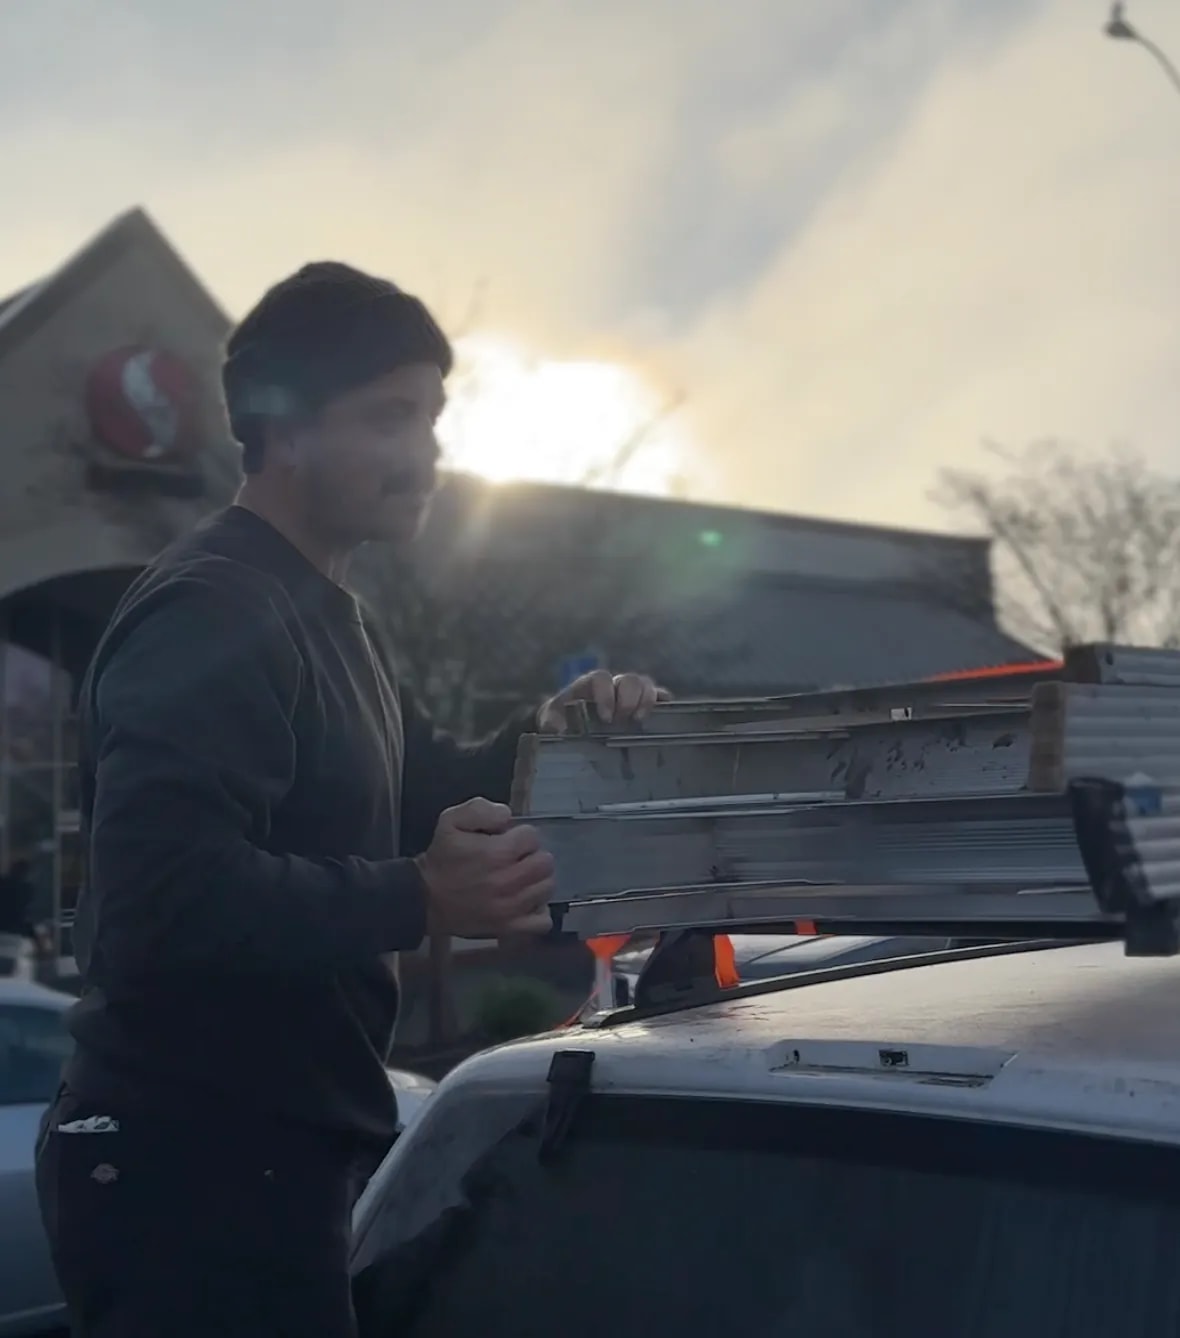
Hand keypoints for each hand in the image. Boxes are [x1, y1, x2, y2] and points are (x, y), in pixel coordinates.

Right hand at [415, 797, 554, 937]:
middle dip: (532, 856)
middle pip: (545, 862)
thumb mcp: (450, 821)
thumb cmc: (441, 859)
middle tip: (515, 859)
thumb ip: (480, 809)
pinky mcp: (509, 927)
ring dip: (536, 880)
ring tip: (519, 878)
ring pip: (547, 888)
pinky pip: (542, 921)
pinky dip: (538, 911)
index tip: (506, 841)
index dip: (520, 835)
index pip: (532, 837)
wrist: (425, 898)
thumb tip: (507, 816)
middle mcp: (508, 881)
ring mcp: (511, 908)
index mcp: (496, 853)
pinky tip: (525, 901)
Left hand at [538, 669, 669, 734]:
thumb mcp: (550, 720)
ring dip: (647, 700)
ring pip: (645, 684)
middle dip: (628, 698)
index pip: (602, 679)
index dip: (606, 695)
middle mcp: (612, 685)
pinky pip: (659, 697)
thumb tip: (558, 729)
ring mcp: (629, 693)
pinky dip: (663, 703)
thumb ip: (551, 722)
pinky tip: (663, 717)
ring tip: (640, 720)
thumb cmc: (560, 719)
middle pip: (628, 679)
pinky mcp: (643, 704)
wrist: (568, 725)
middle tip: (624, 720)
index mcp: (590, 685)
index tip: (606, 718)